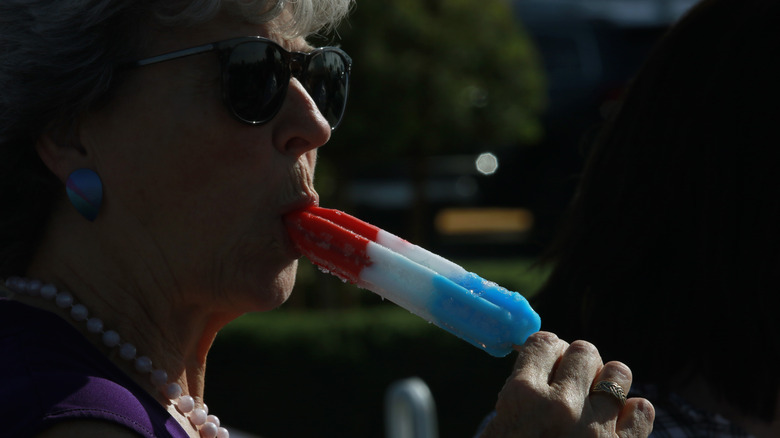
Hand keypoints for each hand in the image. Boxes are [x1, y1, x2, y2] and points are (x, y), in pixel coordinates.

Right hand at [479, 332, 654, 436]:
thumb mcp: (498, 430)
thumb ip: (520, 396)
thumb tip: (542, 360)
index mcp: (523, 397)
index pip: (543, 342)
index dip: (547, 349)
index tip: (547, 360)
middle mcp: (561, 405)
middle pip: (583, 351)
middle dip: (577, 363)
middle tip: (570, 382)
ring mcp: (596, 429)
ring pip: (618, 373)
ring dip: (608, 381)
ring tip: (596, 398)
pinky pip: (642, 409)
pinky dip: (633, 412)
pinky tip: (615, 423)